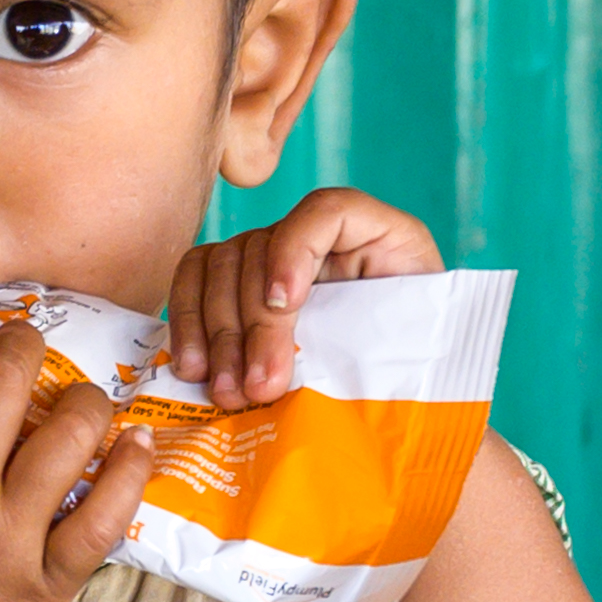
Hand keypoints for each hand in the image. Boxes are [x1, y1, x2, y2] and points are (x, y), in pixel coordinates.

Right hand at [0, 317, 153, 601]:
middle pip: (7, 382)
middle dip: (24, 344)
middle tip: (31, 346)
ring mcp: (4, 538)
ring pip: (67, 437)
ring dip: (85, 401)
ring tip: (85, 399)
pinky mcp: (41, 584)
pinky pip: (101, 521)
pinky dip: (127, 476)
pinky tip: (135, 446)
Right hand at [167, 187, 443, 409]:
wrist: (400, 372)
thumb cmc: (409, 355)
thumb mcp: (413, 337)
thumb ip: (387, 332)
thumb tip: (332, 371)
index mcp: (372, 233)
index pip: (325, 212)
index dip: (295, 252)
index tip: (287, 305)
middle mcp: (312, 233)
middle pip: (261, 249)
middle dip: (253, 325)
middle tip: (258, 386)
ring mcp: (269, 252)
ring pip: (219, 267)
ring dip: (216, 334)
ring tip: (226, 390)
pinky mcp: (237, 281)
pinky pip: (194, 281)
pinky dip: (188, 324)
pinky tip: (193, 368)